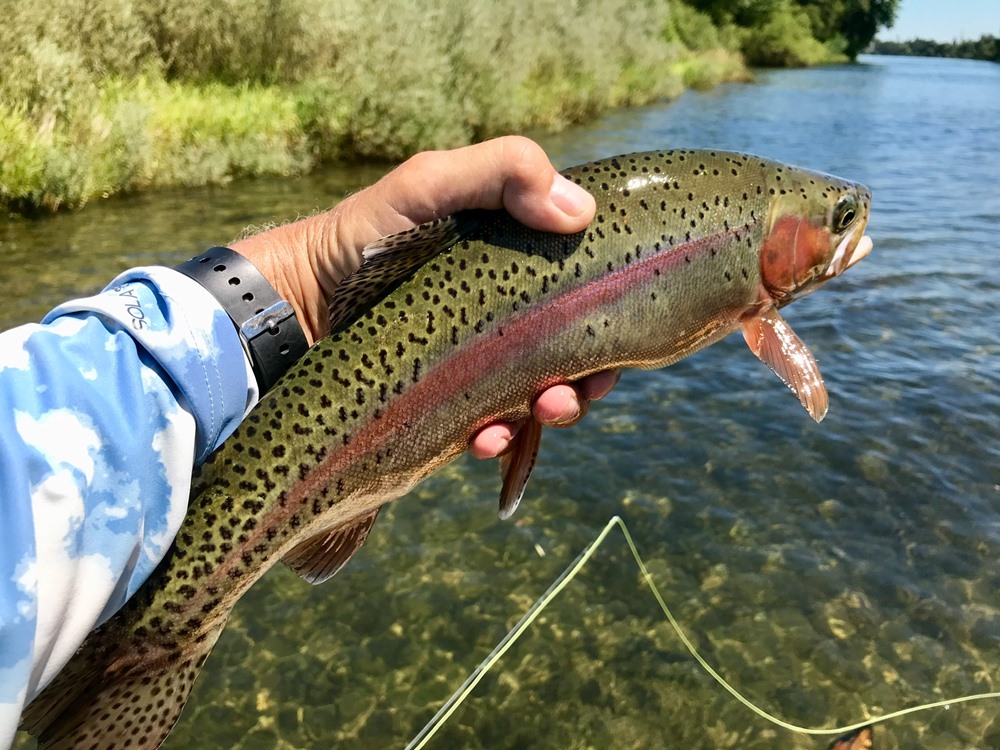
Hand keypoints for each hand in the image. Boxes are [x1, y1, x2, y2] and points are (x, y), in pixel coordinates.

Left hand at [232, 136, 620, 458]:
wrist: (290, 310)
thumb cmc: (362, 240)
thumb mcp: (426, 185)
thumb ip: (502, 170)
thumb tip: (582, 212)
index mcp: (513, 266)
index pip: (583, 289)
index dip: (609, 309)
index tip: (615, 325)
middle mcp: (503, 319)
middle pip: (575, 352)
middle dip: (591, 375)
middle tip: (578, 384)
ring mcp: (477, 368)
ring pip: (543, 398)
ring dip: (558, 409)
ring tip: (544, 407)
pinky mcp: (449, 411)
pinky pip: (493, 433)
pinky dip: (500, 439)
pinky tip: (485, 435)